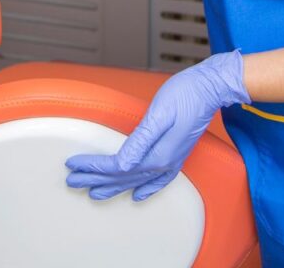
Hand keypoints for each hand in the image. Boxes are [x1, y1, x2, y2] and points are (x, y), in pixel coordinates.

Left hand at [65, 50, 248, 200]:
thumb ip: (139, 142)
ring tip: (94, 193)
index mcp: (156, 155)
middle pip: (122, 177)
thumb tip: (120, 165)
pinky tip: (137, 194)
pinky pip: (158, 181)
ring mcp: (171, 161)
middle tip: (73, 182)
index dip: (92, 166)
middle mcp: (162, 163)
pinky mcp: (177, 155)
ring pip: (135, 181)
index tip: (73, 164)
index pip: (116, 167)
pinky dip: (146, 190)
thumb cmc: (185, 95)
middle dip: (95, 180)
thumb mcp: (158, 115)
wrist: (210, 88)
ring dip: (113, 187)